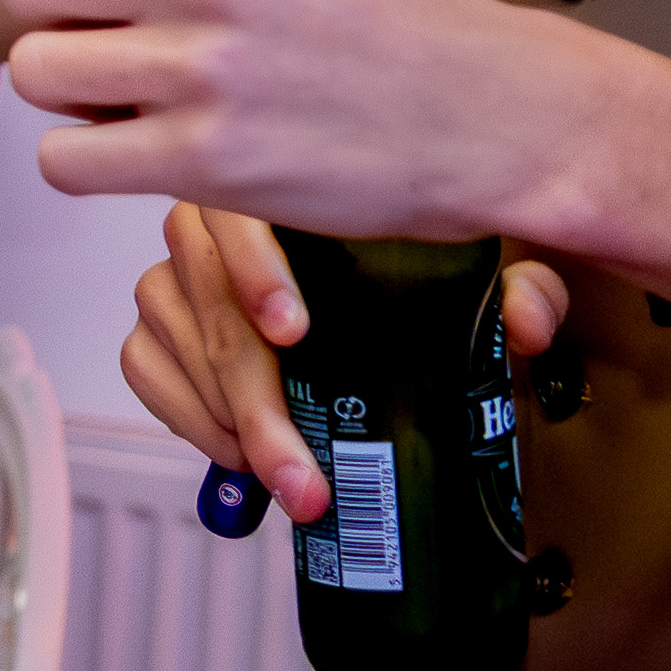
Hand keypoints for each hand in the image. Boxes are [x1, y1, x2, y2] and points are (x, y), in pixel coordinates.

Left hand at [0, 0, 537, 241]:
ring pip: (34, 71)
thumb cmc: (383, 20)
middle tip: (127, 40)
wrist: (499, 115)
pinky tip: (147, 147)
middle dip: (61, 20)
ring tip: (142, 94)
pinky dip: (91, 162)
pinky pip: (63, 160)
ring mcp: (207, 68)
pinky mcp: (209, 161)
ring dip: (74, 94)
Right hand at [122, 201, 570, 527]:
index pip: (240, 211)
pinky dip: (188, 418)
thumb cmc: (416, 270)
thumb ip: (522, 291)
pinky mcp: (154, 327)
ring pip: (174, 343)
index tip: (293, 335)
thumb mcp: (486, 276)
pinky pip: (145, 369)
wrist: (376, 294)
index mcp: (278, 193)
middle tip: (303, 474)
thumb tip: (526, 324)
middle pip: (209, 304)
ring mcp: (172, 276)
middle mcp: (209, 226)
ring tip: (289, 477)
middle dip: (257, 403)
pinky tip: (239, 451)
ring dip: (228, 422)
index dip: (256, 269)